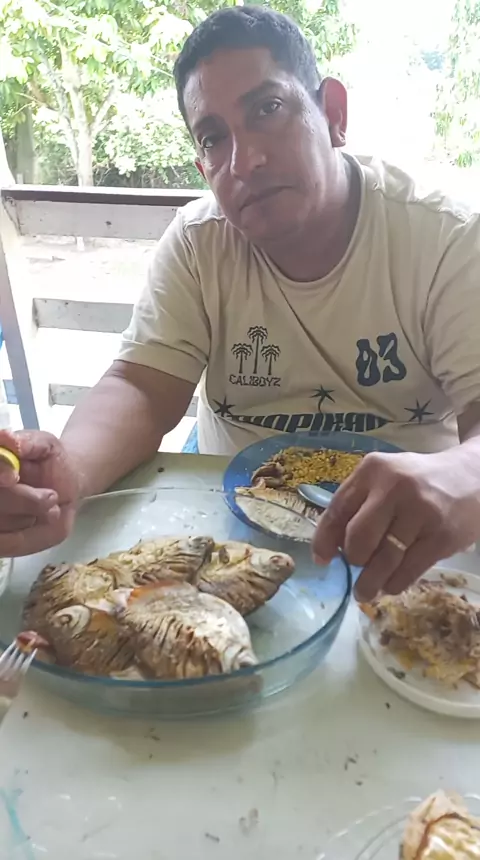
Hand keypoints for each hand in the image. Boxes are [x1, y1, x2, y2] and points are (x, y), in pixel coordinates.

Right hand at [0, 429, 79, 556]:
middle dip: (23, 501)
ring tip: (49, 505)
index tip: (12, 476)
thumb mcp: (43, 443)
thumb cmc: (48, 461)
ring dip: (29, 515)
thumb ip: (25, 441)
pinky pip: (6, 544)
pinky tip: (38, 521)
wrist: (63, 484)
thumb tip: (6, 438)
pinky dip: (27, 535)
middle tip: (51, 496)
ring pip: (0, 523)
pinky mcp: (0, 542)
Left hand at [311, 449, 479, 600]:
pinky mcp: (442, 536)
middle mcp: (395, 487)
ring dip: (369, 583)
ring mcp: (422, 512)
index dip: (324, 540)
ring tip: (365, 592)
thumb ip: (357, 504)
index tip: (322, 560)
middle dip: (353, 560)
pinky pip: (408, 571)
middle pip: (358, 539)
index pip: (337, 509)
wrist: (474, 478)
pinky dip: (394, 584)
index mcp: (374, 469)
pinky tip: (391, 584)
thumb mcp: (386, 479)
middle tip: (357, 567)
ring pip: (383, 560)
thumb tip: (329, 549)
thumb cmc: (419, 482)